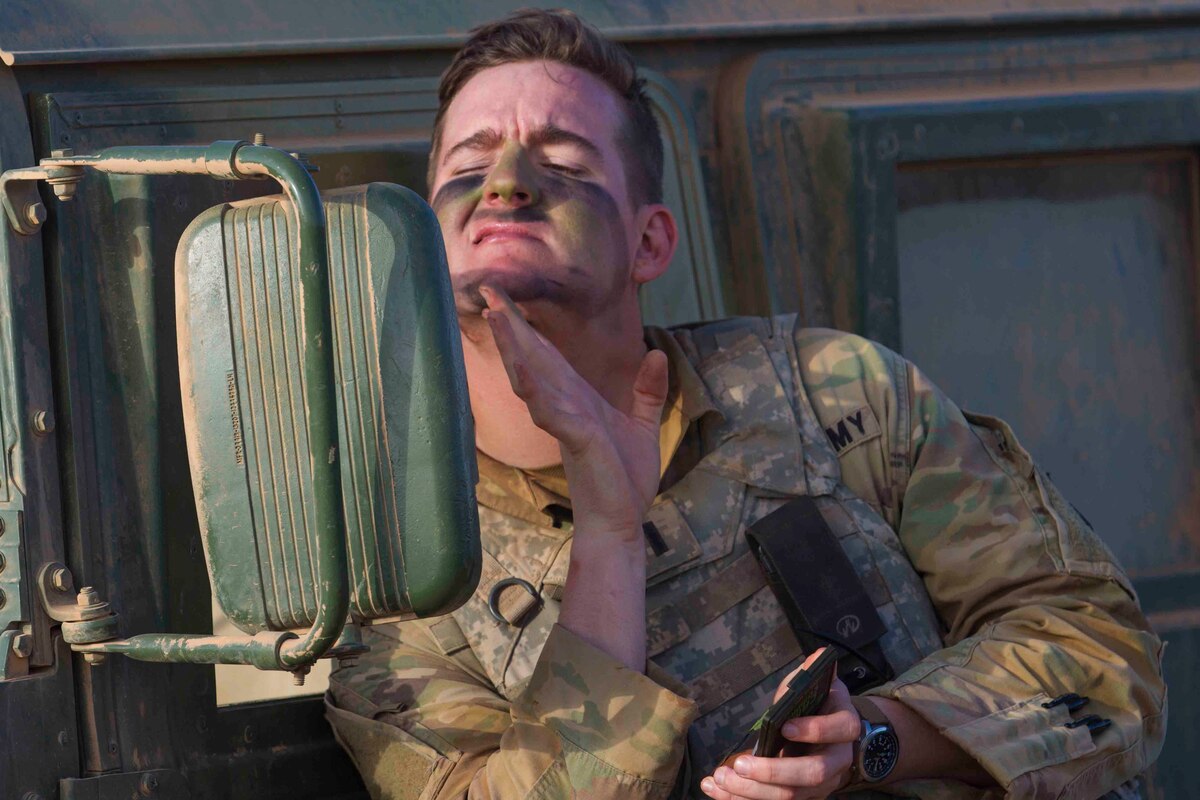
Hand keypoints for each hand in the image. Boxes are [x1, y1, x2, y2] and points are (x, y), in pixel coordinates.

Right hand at [481, 285, 667, 534]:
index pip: (547, 356)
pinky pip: (552, 413)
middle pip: (532, 358)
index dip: (526, 327)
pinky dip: (537, 393)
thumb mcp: (643, 425)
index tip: (505, 298)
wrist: (621, 521)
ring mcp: (565, 422)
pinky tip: (524, 373)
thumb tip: (657, 352)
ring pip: (533, 378)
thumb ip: (647, 391)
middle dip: (511, 325)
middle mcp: (563, 405)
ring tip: (498, 317)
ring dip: (515, 349)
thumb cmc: (624, 479)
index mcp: (576, 399)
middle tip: (488, 288)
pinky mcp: (576, 440)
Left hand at [701, 652, 860, 799]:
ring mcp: (821, 784)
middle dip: (774, 772)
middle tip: (740, 765)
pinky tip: (714, 788)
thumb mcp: (815, 686)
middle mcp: (838, 760)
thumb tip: (819, 655)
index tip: (785, 727)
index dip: (814, 729)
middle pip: (812, 774)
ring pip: (791, 795)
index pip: (838, 730)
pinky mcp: (800, 795)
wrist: (832, 733)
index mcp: (845, 726)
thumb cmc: (817, 704)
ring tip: (720, 778)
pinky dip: (740, 797)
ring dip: (752, 790)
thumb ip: (810, 674)